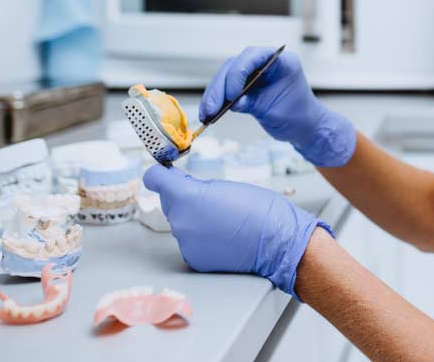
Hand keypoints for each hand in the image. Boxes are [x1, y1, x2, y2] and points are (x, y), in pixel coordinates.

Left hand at [143, 165, 330, 297]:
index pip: (154, 178)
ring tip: (224, 220)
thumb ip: (197, 185)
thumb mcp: (227, 185)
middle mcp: (180, 222)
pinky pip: (191, 241)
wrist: (279, 242)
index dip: (160, 174)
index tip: (165, 174)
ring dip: (194, 218)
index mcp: (188, 197)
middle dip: (184, 198)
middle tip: (212, 199)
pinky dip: (202, 238)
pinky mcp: (194, 259)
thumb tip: (180, 185)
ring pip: (181, 222)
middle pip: (170, 202)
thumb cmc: (261, 210)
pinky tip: (223, 236)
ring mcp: (186, 243)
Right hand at [200, 47, 355, 167]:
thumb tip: (232, 103)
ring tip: (206, 114)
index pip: (254, 56)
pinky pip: (227, 87)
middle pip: (235, 65)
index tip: (232, 94)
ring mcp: (255, 72)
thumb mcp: (275, 112)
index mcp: (282, 61)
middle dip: (221, 87)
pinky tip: (208, 114)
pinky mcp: (246, 83)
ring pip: (226, 76)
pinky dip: (217, 100)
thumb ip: (254, 104)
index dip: (239, 72)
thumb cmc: (297, 117)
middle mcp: (267, 62)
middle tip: (211, 109)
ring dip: (214, 95)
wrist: (304, 127)